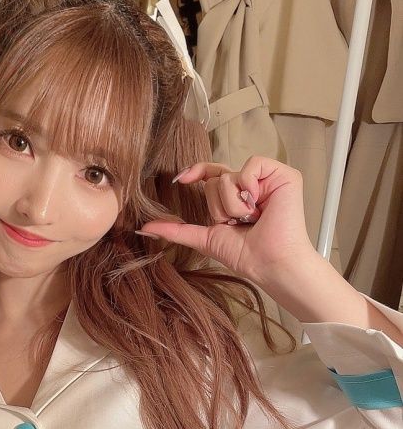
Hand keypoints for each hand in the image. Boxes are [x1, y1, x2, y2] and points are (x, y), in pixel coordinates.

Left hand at [139, 157, 314, 287]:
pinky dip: (249, 188)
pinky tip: (260, 206)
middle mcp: (251, 184)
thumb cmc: (246, 255)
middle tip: (239, 223)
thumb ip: (176, 230)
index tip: (180, 179)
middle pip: (215, 178)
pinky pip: (251, 166)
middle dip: (220, 207)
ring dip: (234, 206)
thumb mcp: (205, 238)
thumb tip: (145, 227)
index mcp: (236, 196)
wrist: (268, 263)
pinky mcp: (284, 175)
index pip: (211, 174)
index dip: (195, 172)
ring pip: (229, 176)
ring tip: (252, 220)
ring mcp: (268, 178)